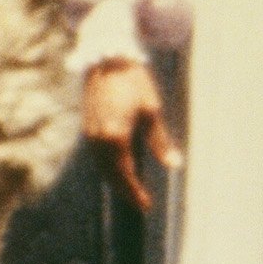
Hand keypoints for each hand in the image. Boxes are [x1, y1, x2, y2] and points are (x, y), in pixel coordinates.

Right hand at [82, 59, 181, 211]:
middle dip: (125, 190)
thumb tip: (175, 164)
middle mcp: (99, 139)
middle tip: (140, 204)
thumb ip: (160, 142)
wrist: (108, 58)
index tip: (146, 205)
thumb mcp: (151, 111)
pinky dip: (108, 167)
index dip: (135, 192)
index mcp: (115, 137)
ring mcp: (90, 133)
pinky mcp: (88, 126)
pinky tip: (117, 169)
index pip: (125, 174)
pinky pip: (97, 155)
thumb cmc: (134, 82)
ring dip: (115, 180)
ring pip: (102, 166)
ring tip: (130, 191)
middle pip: (111, 174)